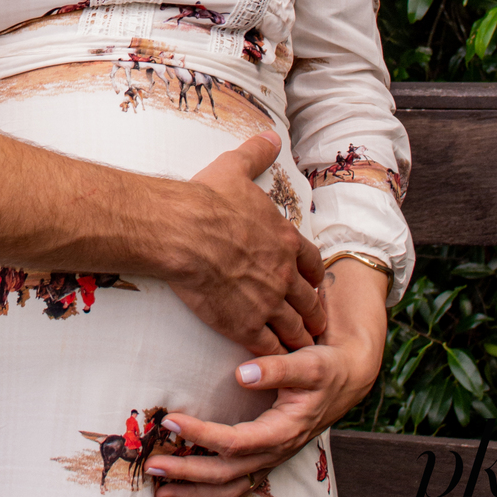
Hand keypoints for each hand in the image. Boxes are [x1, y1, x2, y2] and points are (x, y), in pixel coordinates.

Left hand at [146, 256, 387, 496]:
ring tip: (158, 490)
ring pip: (230, 488)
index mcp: (285, 430)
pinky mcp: (264, 458)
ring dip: (194, 492)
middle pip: (227, 473)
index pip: (237, 441)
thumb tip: (243, 373)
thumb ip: (278, 368)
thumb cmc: (325, 368)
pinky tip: (182, 491)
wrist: (345, 380)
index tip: (170, 421)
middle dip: (188, 472)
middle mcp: (276, 452)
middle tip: (151, 463)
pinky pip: (235, 486)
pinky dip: (207, 493)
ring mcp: (270, 459)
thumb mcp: (309, 363)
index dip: (202, 435)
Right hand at [167, 132, 324, 356]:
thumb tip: (271, 134)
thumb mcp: (234, 167)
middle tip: (314, 323)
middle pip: (308, 301)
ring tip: (302, 350)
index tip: (313, 284)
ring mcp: (266, 302)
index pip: (311, 263)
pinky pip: (270, 347)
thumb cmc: (205, 198)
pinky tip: (274, 362)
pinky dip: (276, 356)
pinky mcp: (245, 324)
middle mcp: (282, 273)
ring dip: (300, 339)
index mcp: (283, 238)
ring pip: (294, 328)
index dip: (313, 276)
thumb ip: (256, 153)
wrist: (181, 231)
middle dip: (313, 313)